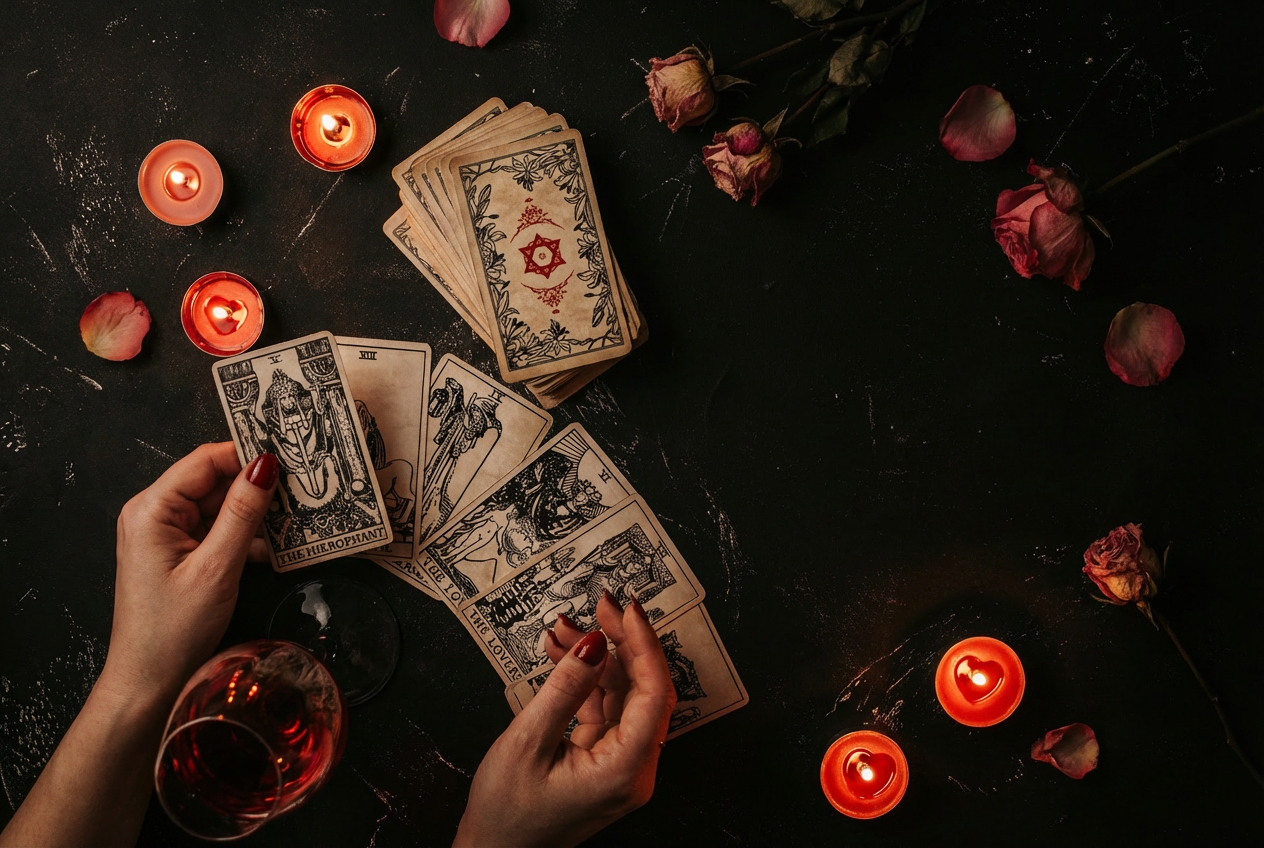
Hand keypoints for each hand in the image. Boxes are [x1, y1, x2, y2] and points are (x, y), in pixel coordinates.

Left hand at [101, 442, 277, 705]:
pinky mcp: (180, 554)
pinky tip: (276, 545)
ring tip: (295, 518)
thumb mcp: (217, 568)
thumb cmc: (171, 631)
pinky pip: (218, 530)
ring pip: (221, 506)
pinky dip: (246, 535)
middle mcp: (155, 514)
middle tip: (302, 489)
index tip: (290, 457)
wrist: (148, 683)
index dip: (247, 455)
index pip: (205, 461)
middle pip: (214, 481)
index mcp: (152, 509)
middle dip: (257, 486)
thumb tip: (266, 466)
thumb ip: (242, 513)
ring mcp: (167, 535)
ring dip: (256, 513)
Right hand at [455, 593, 676, 847]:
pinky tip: (560, 654)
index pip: (653, 694)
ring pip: (621, 696)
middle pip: (643, 690)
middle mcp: (633, 770)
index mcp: (625, 771)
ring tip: (564, 627)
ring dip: (596, 658)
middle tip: (601, 605)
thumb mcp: (528, 742)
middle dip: (622, 642)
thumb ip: (565, 689)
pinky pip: (602, 709)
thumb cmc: (506, 815)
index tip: (626, 610)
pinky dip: (584, 680)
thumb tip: (594, 643)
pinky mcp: (603, 761)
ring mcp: (620, 766)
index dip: (644, 645)